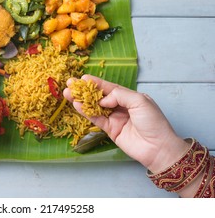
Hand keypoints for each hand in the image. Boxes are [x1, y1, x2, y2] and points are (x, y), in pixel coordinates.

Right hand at [63, 75, 188, 172]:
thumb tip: (103, 99)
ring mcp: (114, 118)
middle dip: (85, 90)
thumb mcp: (140, 101)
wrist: (158, 148)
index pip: (110, 88)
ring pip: (94, 107)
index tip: (83, 78)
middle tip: (70, 84)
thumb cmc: (154, 123)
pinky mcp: (110, 130)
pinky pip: (95, 118)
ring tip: (67, 93)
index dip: (96, 83)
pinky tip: (76, 105)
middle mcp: (121, 106)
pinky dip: (85, 112)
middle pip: (99, 96)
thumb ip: (119, 95)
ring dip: (81, 100)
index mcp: (130, 97)